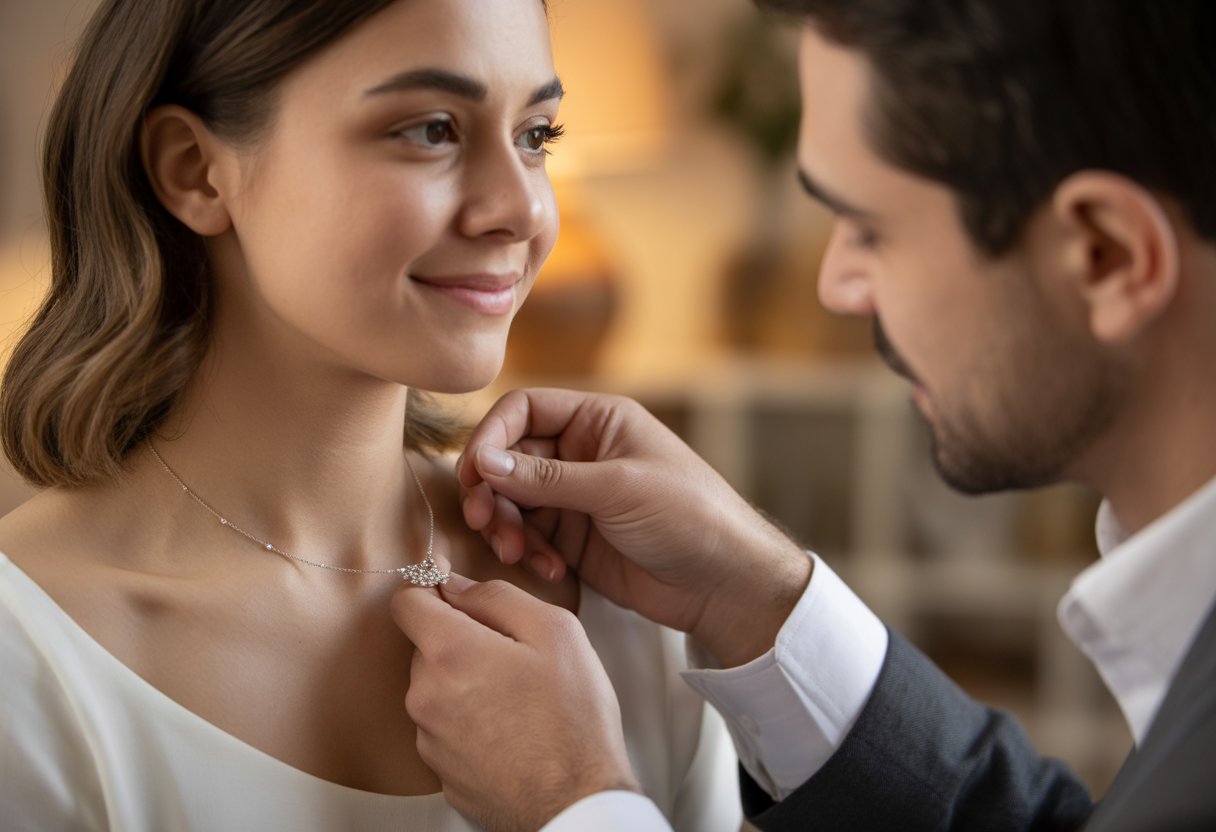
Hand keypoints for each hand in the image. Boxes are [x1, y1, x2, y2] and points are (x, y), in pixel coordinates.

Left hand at [392, 575, 639, 831]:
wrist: (576, 804)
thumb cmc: (573, 719)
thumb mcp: (555, 632)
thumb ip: (499, 596)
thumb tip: (458, 584)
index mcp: (449, 652)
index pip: (407, 602)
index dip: (431, 589)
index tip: (454, 592)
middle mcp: (425, 696)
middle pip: (425, 647)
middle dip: (460, 641)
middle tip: (512, 656)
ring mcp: (429, 739)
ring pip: (436, 689)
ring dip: (465, 684)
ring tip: (517, 699)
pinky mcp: (441, 772)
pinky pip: (446, 729)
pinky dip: (470, 722)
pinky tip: (510, 731)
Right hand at [458, 388, 811, 667]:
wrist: (724, 583)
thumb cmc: (689, 516)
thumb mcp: (618, 489)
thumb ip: (547, 478)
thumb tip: (484, 461)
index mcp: (598, 421)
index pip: (523, 411)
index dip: (491, 436)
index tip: (473, 473)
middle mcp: (581, 453)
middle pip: (508, 459)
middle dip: (492, 491)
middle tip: (484, 522)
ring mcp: (576, 498)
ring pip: (512, 502)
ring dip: (506, 527)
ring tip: (516, 553)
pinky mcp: (574, 539)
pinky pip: (531, 538)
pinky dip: (529, 553)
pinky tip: (550, 571)